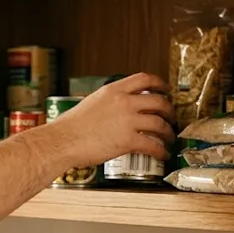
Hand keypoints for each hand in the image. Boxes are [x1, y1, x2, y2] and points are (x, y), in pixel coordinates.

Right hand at [52, 73, 175, 165]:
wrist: (62, 141)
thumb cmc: (69, 127)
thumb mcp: (91, 103)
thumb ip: (108, 103)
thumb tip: (117, 110)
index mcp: (113, 90)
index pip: (144, 79)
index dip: (159, 83)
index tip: (165, 89)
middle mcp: (124, 102)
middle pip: (158, 102)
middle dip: (169, 110)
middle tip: (171, 116)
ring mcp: (127, 121)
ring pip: (160, 124)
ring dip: (168, 132)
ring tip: (170, 138)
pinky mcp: (128, 141)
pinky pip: (152, 145)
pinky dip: (161, 150)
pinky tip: (163, 154)